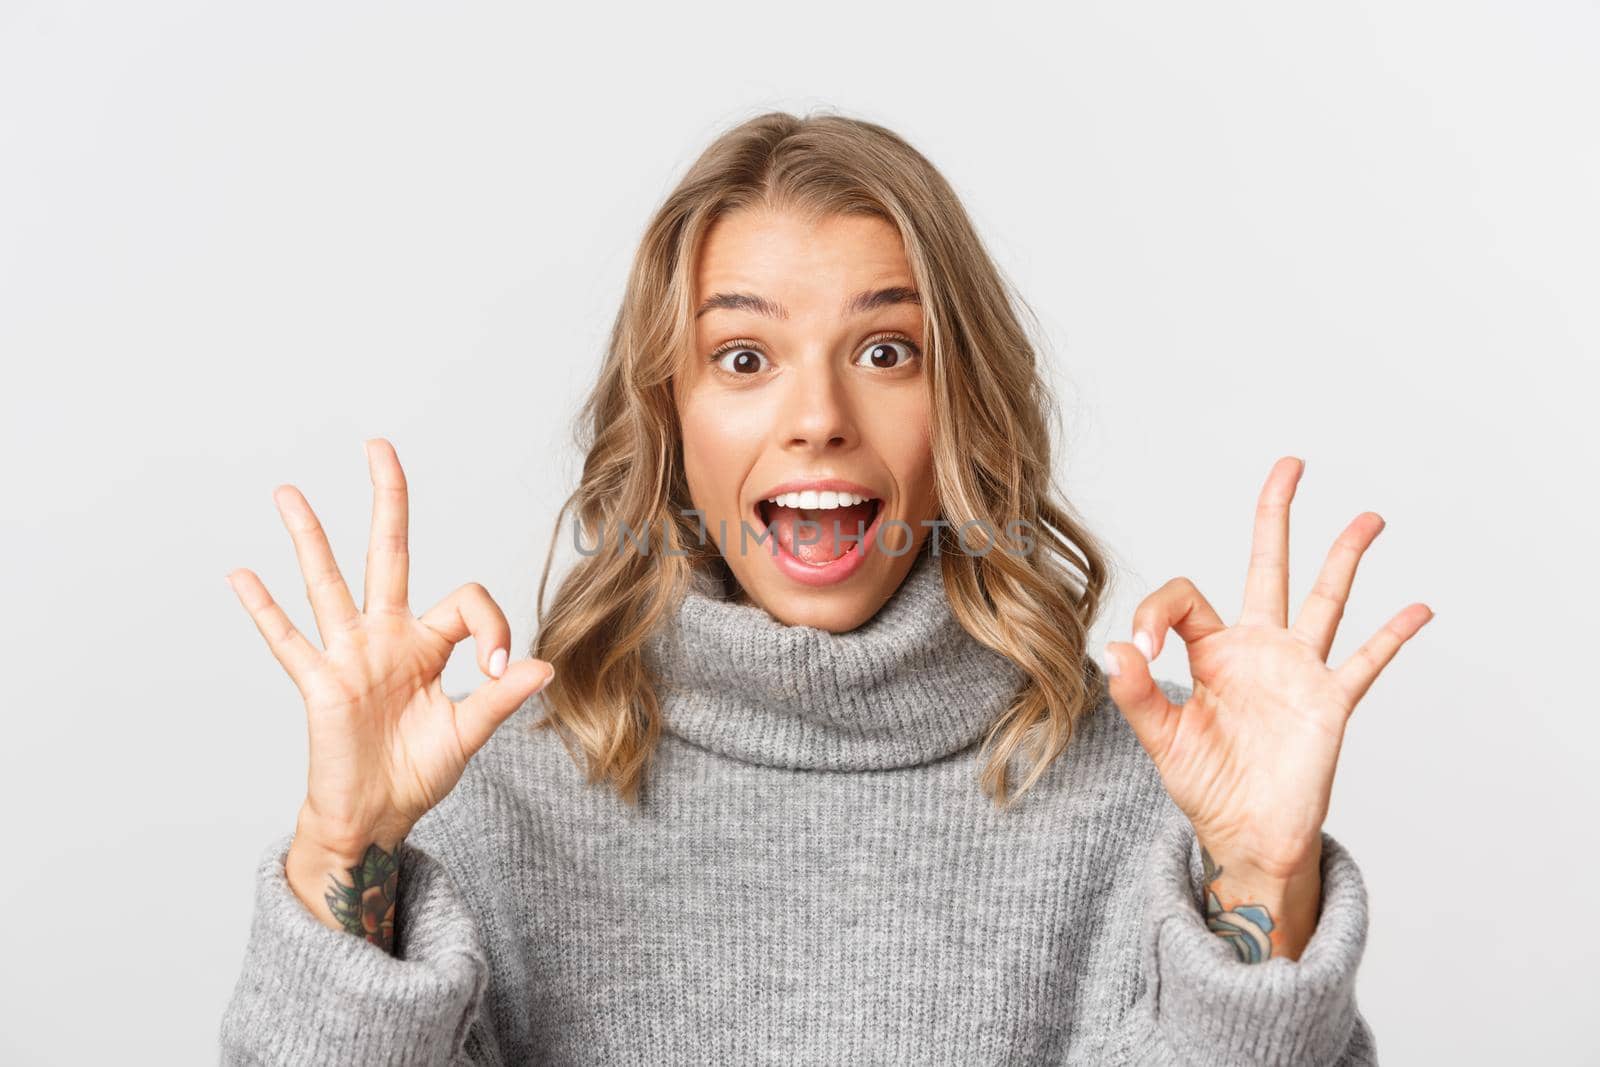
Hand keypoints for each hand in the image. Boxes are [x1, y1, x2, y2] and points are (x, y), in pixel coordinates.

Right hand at [225, 438, 553, 863]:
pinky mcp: (320, 684)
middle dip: (387, 500)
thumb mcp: (468, 732)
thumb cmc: (417, 774)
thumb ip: (500, 697)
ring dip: (309, 537)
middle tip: (379, 446)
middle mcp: (386, 637)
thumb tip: (545, 665)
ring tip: (289, 492)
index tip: (499, 666)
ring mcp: (348, 656)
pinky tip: (242, 574)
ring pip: (327, 583)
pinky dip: (264, 610)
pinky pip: (289, 641)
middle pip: (388, 553)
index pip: (466, 602)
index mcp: (428, 644)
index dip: (492, 626)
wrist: (375, 818)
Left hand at [1104, 457, 1431, 956]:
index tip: (1141, 647)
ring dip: (1345, 557)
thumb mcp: (1160, 739)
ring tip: (1368, 517)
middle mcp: (1257, 649)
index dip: (1156, 612)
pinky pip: (1366, 663)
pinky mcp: (1329, 704)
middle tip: (1291, 465)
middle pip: (1268, 566)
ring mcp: (1298, 672)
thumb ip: (1137, 694)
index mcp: (1210, 652)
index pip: (1185, 597)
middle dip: (1276, 516)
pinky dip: (1392, 637)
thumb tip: (1113, 648)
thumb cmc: (1204, 785)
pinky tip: (1419, 607)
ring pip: (1325, 600)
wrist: (1245, 836)